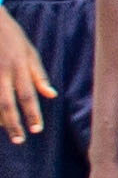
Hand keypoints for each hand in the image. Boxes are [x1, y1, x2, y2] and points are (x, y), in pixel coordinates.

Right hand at [0, 20, 40, 143]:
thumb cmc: (11, 37)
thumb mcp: (29, 51)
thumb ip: (39, 75)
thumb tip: (52, 95)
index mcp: (19, 67)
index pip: (28, 95)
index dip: (32, 114)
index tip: (37, 130)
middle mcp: (2, 72)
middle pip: (7, 103)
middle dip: (14, 124)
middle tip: (20, 140)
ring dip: (0, 119)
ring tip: (8, 131)